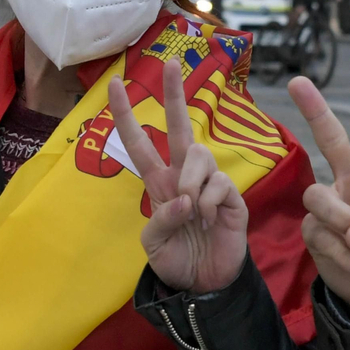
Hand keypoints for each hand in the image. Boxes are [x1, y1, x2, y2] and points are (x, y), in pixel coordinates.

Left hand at [108, 57, 247, 293]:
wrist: (204, 285)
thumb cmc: (176, 261)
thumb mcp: (153, 245)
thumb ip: (159, 221)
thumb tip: (182, 199)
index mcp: (160, 184)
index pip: (140, 143)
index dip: (127, 115)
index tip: (117, 84)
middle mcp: (184, 177)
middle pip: (180, 128)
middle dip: (175, 95)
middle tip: (171, 63)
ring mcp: (210, 185)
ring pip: (200, 156)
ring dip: (192, 182)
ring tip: (194, 212)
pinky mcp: (232, 198)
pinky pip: (218, 184)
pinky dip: (209, 203)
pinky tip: (210, 221)